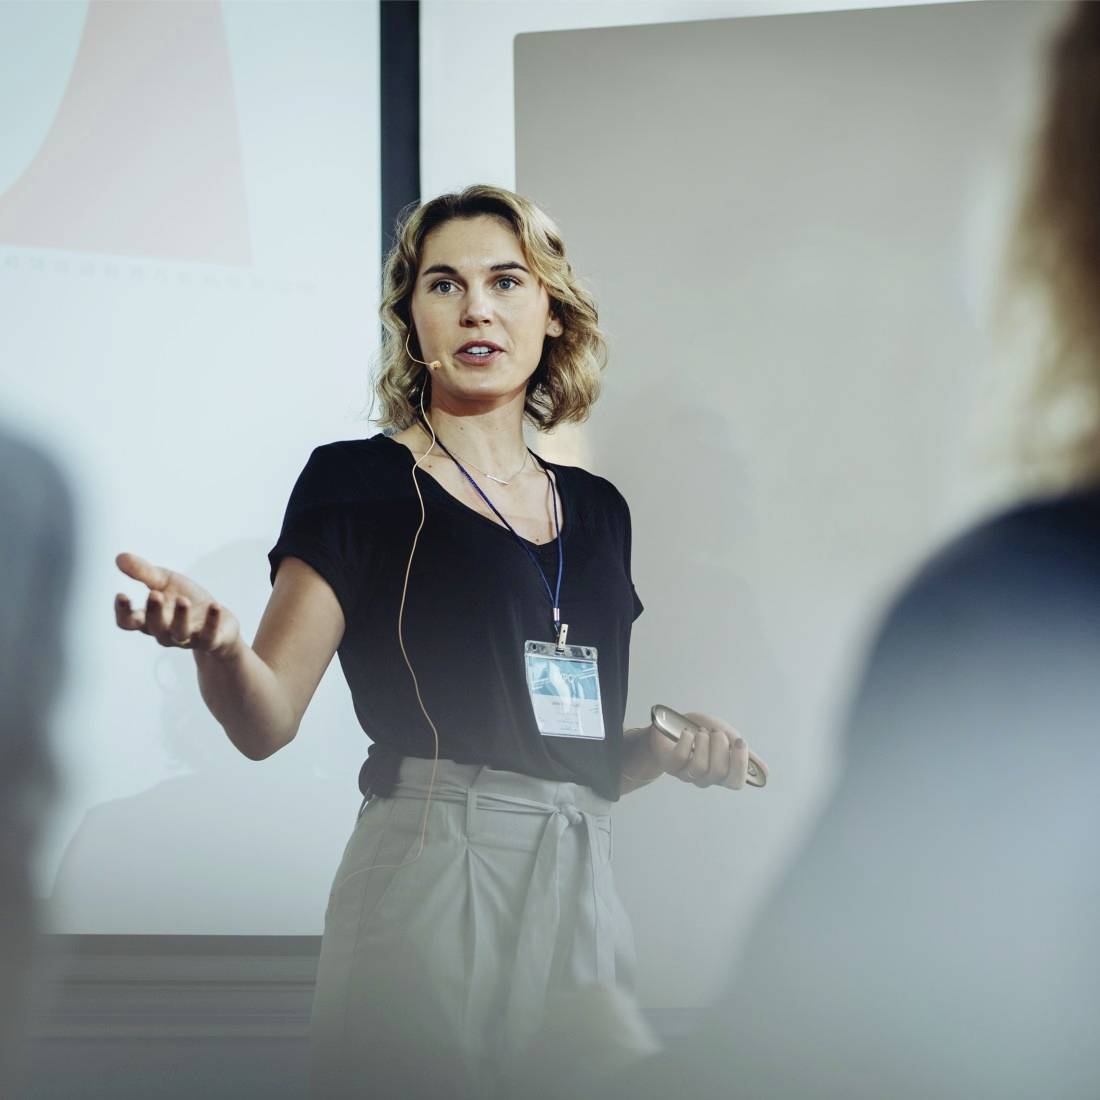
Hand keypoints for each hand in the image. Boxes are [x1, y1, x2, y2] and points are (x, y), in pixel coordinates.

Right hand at [114, 552, 239, 657]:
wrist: (220, 620)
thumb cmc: (186, 599)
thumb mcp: (165, 582)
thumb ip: (143, 572)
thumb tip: (119, 557)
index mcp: (149, 620)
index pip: (128, 622)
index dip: (123, 612)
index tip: (121, 595)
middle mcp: (166, 632)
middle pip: (154, 627)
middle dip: (154, 611)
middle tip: (154, 594)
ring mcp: (188, 639)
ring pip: (179, 633)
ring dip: (180, 617)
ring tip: (183, 600)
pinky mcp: (211, 641)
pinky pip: (210, 637)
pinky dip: (212, 622)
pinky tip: (214, 605)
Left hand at [646, 710, 752, 788]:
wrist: (670, 725)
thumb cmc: (700, 732)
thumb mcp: (725, 734)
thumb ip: (742, 751)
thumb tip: (764, 772)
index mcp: (722, 773)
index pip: (736, 782)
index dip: (740, 762)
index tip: (740, 741)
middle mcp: (705, 777)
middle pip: (719, 772)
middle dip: (720, 746)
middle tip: (715, 733)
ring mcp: (686, 773)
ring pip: (700, 766)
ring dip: (703, 742)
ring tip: (700, 732)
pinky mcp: (670, 765)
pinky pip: (680, 757)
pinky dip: (686, 740)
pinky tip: (687, 733)